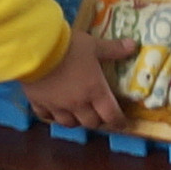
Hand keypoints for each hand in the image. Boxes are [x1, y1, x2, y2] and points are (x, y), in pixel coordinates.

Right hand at [20, 25, 135, 132]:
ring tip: (78, 114)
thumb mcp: (94, 45)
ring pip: (69, 124)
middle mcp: (77, 104)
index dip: (118, 122)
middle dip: (98, 121)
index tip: (122, 124)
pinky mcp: (38, 103)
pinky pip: (47, 116)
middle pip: (91, 123)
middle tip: (99, 114)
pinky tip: (53, 110)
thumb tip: (134, 45)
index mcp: (95, 91)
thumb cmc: (69, 47)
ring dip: (76, 121)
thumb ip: (113, 49)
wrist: (36, 49)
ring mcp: (57, 106)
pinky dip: (52, 115)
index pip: (111, 115)